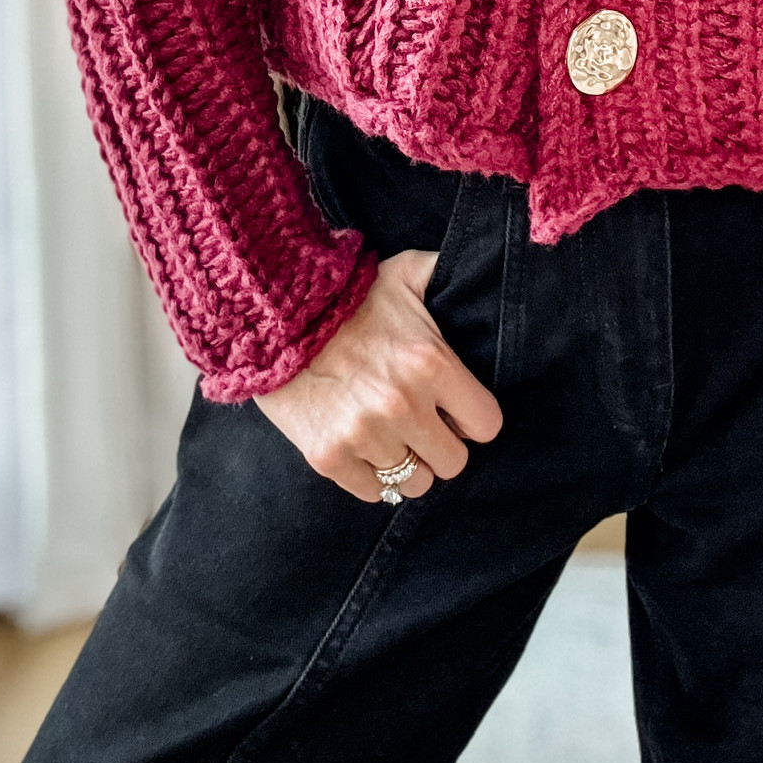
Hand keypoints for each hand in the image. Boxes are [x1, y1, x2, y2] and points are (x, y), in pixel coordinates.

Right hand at [255, 249, 502, 501]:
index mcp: (431, 363)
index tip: (456, 410)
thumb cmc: (349, 296)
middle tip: (422, 424)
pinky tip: (363, 444)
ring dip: (407, 462)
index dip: (473, 418)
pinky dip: (371, 475)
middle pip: (454, 463)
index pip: (486, 425)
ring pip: (415, 483)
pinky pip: (372, 492)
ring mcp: (365, 435)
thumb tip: (476, 270)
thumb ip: (446, 275)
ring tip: (391, 435)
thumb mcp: (407, 272)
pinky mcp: (329, 457)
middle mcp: (403, 405)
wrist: (276, 316)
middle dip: (442, 444)